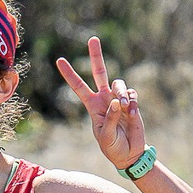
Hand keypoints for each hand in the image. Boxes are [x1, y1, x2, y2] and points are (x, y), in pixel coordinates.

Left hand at [55, 36, 146, 170]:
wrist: (130, 153)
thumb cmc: (113, 147)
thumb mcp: (106, 136)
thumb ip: (110, 118)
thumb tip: (116, 101)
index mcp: (92, 106)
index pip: (79, 87)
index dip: (70, 74)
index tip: (60, 60)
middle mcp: (104, 98)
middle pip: (99, 72)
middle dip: (96, 56)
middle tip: (92, 39)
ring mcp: (118, 98)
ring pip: (118, 83)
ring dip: (121, 94)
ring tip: (124, 108)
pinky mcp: (132, 102)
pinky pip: (132, 94)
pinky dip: (132, 102)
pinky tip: (132, 113)